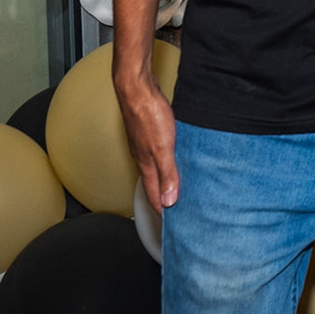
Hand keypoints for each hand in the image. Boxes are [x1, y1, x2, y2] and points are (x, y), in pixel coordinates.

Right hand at [115, 70, 180, 208]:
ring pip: (155, 169)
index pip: (153, 194)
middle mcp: (142, 157)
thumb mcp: (163, 147)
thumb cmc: (148, 115)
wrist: (136, 89)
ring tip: (177, 189)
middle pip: (153, 183)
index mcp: (145, 164)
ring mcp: (144, 145)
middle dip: (164, 198)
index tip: (171, 224)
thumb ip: (167, 173)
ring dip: (165, 180)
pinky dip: (167, 163)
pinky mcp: (150, 132)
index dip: (162, 210)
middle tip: (176, 210)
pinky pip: (159, 154)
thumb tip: (169, 200)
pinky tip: (175, 160)